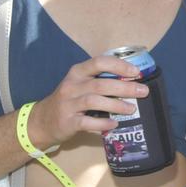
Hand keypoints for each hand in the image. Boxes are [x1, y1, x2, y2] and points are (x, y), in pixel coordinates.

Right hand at [25, 55, 150, 148]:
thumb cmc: (69, 100)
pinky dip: (102, 124)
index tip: (136, 72)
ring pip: (94, 101)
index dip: (119, 66)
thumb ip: (100, 80)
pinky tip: (114, 124)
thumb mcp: (80, 84)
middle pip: (100, 84)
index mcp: (77, 72)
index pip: (99, 62)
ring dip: (116, 105)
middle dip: (124, 87)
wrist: (42, 121)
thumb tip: (132, 81)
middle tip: (143, 91)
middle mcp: (72, 85)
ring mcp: (68, 104)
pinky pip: (87, 122)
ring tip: (131, 108)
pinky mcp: (67, 122)